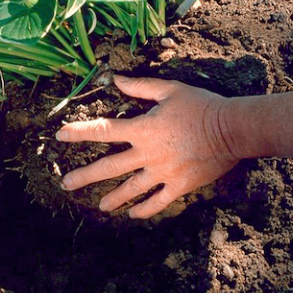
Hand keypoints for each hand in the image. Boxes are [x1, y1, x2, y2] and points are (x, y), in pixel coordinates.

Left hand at [55, 75, 239, 218]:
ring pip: (131, 190)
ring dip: (112, 198)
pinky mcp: (179, 186)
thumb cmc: (201, 106)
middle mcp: (148, 154)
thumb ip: (140, 86)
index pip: (103, 130)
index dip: (80, 132)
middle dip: (84, 176)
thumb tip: (115, 79)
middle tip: (65, 184)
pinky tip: (133, 214)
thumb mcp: (169, 90)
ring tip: (99, 207)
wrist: (232, 129)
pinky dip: (144, 210)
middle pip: (109, 167)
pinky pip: (157, 202)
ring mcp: (163, 173)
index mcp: (143, 129)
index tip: (60, 135)